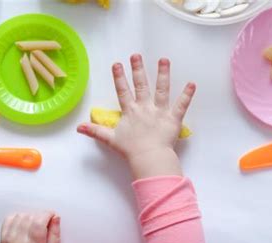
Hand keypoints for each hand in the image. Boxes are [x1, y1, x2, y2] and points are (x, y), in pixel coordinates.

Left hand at [0, 212, 59, 242]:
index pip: (39, 221)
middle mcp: (20, 240)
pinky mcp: (4, 235)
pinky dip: (18, 217)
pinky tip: (24, 223)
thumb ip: (55, 235)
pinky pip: (10, 218)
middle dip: (40, 216)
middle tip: (44, 223)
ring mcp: (10, 237)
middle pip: (31, 217)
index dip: (47, 214)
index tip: (52, 216)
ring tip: (34, 225)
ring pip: (21, 215)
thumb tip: (55, 218)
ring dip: (30, 216)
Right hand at [77, 54, 195, 178]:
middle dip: (138, 69)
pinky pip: (181, 105)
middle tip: (136, 55)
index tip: (117, 64)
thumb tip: (78, 128)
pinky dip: (187, 95)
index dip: (119, 78)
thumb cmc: (130, 150)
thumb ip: (95, 131)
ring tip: (164, 60)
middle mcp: (145, 107)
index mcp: (130, 111)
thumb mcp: (110, 139)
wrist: (148, 158)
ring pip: (162, 90)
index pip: (123, 91)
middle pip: (141, 85)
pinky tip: (192, 84)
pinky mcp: (173, 119)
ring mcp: (160, 112)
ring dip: (163, 74)